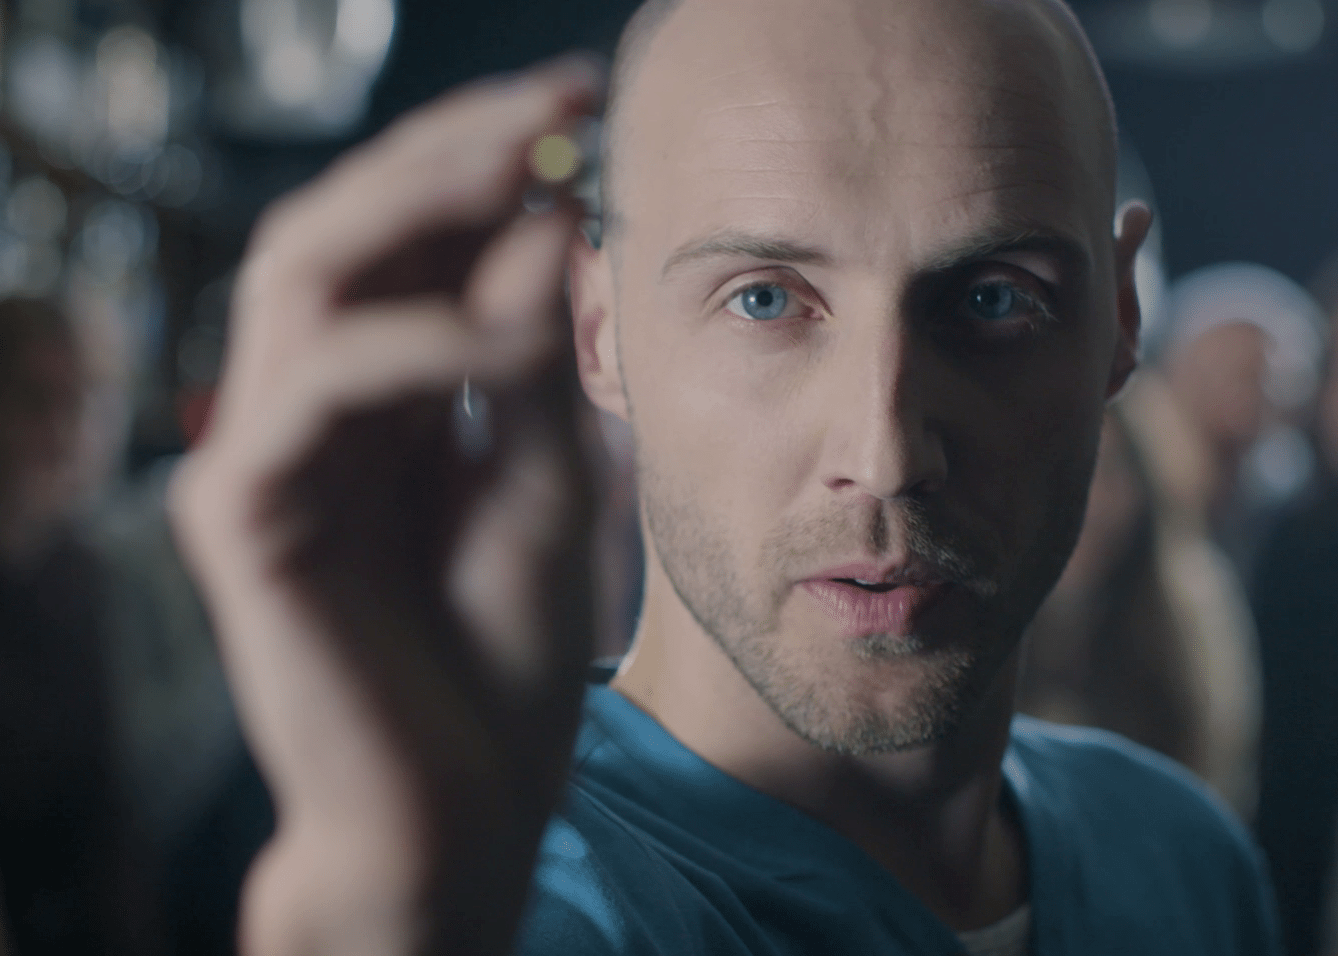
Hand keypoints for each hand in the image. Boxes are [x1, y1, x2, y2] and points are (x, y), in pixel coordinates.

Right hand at [170, 58, 604, 955]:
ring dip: (419, 208)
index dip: (481, 159)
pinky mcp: (241, 516)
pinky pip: (310, 386)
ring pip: (298, 275)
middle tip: (554, 108)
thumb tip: (545, 212)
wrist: (467, 806)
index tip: (584, 105)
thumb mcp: (546, 480)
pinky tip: (509, 337)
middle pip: (338, 227)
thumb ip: (531, 358)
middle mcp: (307, 409)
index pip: (403, 241)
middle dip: (447, 152)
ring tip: (532, 177)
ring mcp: (264, 455)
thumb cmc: (506, 659)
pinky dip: (413, 341)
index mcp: (376, 398)